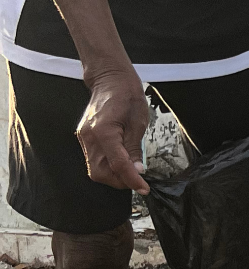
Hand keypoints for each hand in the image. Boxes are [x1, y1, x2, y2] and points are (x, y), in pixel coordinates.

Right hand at [76, 68, 148, 192]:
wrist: (110, 80)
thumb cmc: (127, 96)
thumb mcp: (138, 123)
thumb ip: (135, 149)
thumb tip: (137, 170)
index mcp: (104, 132)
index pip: (118, 166)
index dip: (132, 180)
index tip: (144, 188)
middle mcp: (89, 136)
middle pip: (100, 173)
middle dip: (120, 181)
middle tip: (137, 179)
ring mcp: (84, 137)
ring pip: (95, 169)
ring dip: (114, 176)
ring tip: (131, 171)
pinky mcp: (85, 137)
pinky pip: (94, 160)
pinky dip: (108, 166)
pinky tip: (122, 161)